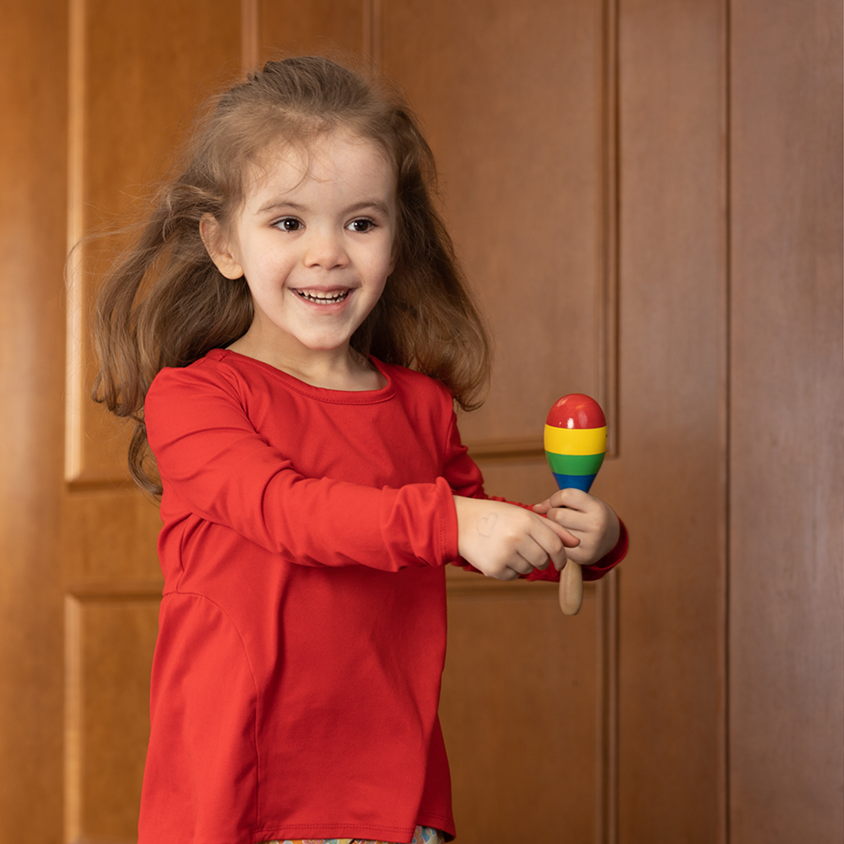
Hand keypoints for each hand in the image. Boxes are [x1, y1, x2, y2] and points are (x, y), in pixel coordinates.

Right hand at [453, 496, 579, 580]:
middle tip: (530, 552)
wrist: (461, 522)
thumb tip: (576, 543)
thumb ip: (552, 528)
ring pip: (529, 569)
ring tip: (510, 549)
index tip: (561, 561)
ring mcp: (505, 554)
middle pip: (544, 560)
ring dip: (525, 563)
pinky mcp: (494, 569)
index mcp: (526, 521)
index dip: (562, 557)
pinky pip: (514, 576)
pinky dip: (511, 569)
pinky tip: (500, 555)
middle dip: (543, 560)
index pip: (555, 546)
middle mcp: (516, 537)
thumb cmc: (497, 517)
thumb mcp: (523, 515)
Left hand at [532, 488, 619, 566]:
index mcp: (597, 507)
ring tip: (563, 527)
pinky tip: (565, 539)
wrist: (611, 537)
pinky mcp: (584, 557)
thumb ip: (557, 501)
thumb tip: (534, 508)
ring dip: (554, 528)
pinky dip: (558, 541)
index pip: (566, 496)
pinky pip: (559, 546)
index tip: (557, 503)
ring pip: (556, 531)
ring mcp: (591, 543)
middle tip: (559, 517)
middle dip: (553, 514)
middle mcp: (597, 525)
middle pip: (557, 515)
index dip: (556, 498)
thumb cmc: (589, 514)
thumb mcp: (582, 502)